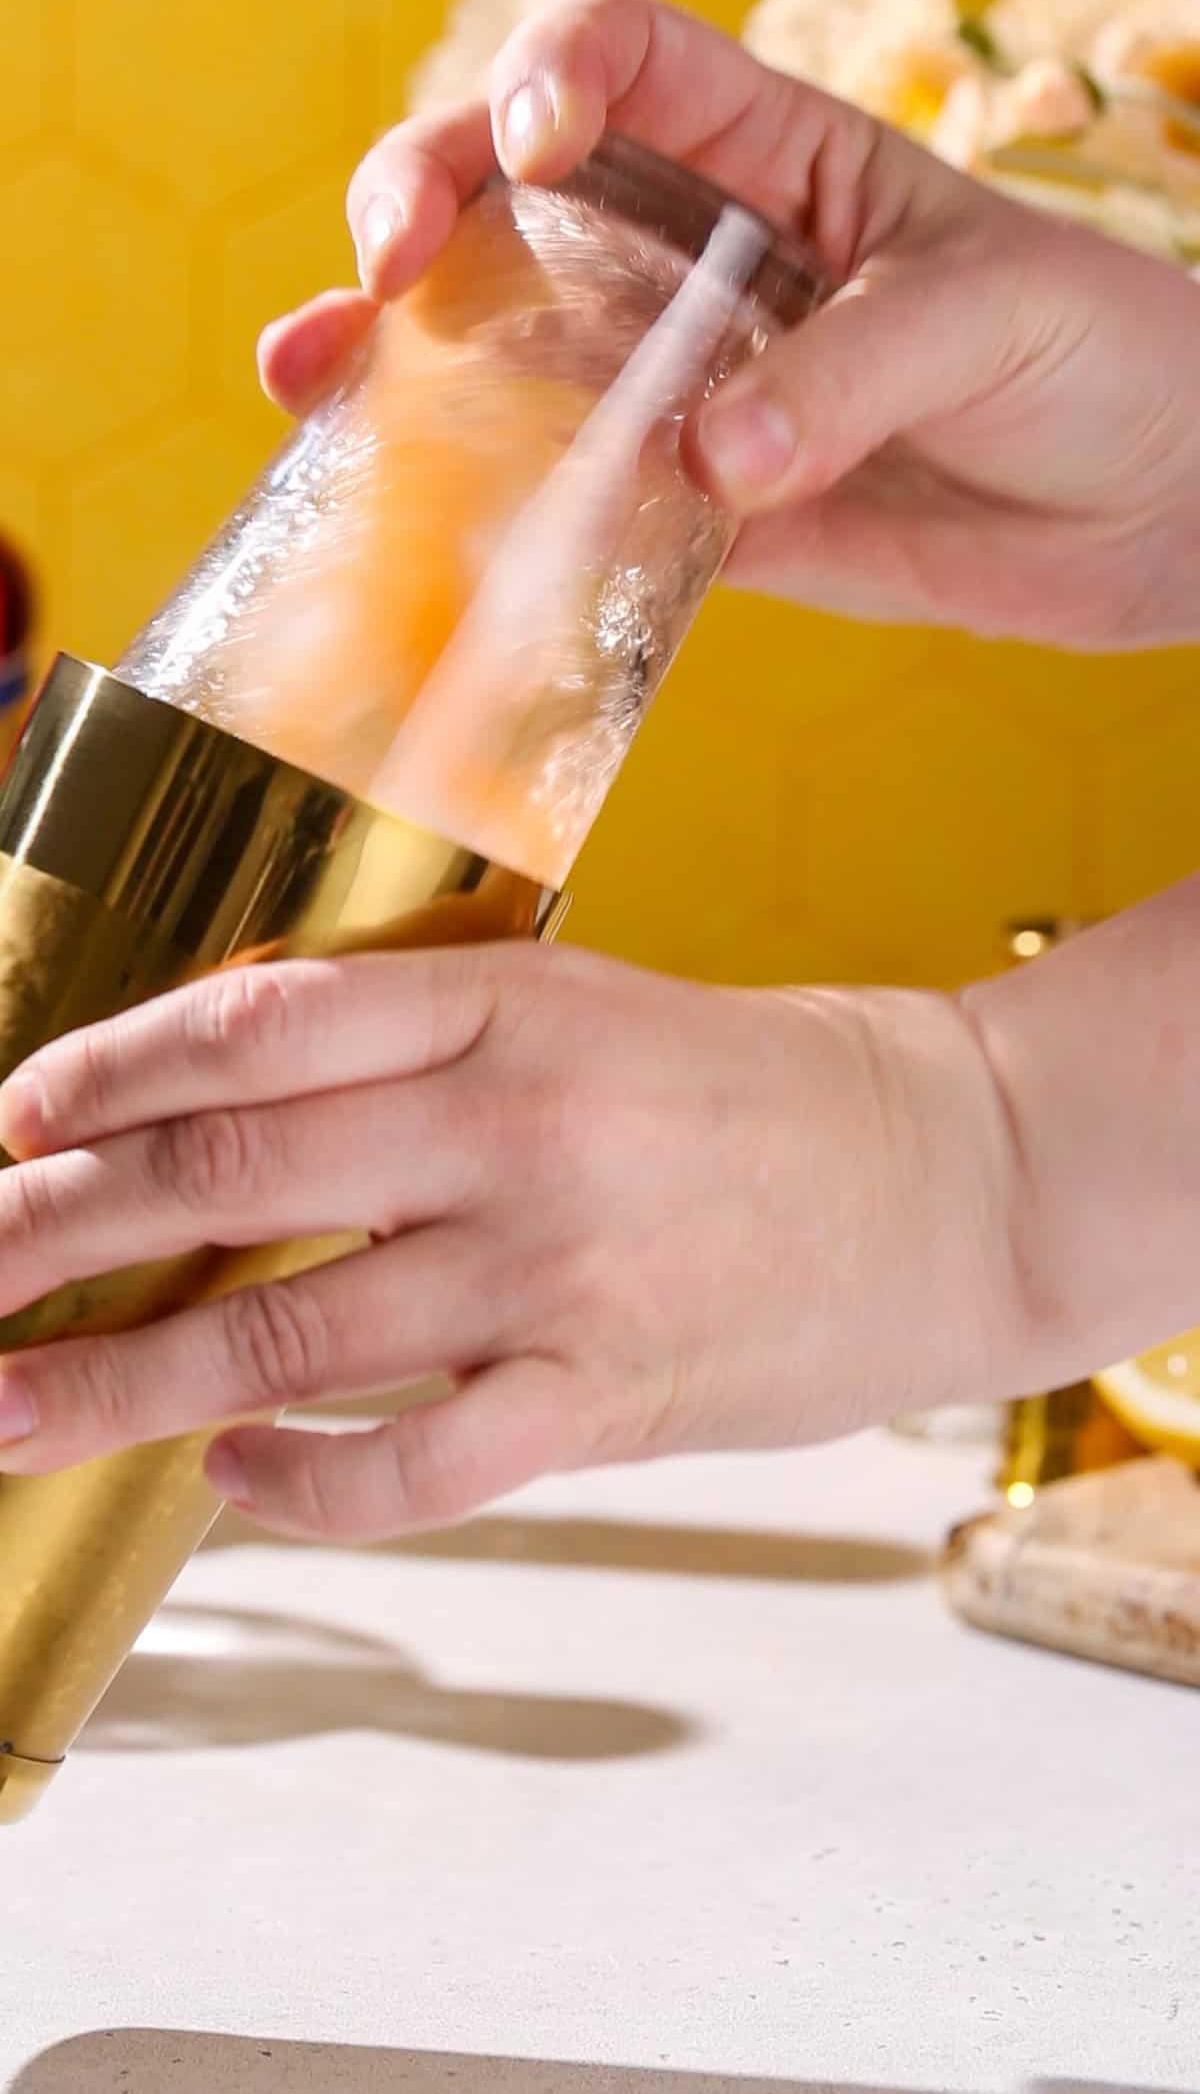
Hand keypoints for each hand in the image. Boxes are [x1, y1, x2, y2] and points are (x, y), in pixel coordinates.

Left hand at [0, 945, 1021, 1540]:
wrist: (947, 1176)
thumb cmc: (744, 1091)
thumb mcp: (582, 1012)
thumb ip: (424, 1053)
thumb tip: (228, 1118)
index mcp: (507, 1004)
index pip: (257, 1024)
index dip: (109, 1072)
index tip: (12, 1114)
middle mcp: (518, 1129)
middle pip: (231, 1177)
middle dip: (56, 1231)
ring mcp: (561, 1271)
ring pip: (283, 1337)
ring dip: (118, 1384)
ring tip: (5, 1411)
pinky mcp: (611, 1396)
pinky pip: (414, 1465)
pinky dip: (302, 1486)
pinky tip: (230, 1482)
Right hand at [260, 0, 1199, 652]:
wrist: (1165, 513)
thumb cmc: (1109, 359)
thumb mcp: (995, 316)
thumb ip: (854, 371)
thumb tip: (711, 458)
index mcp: (779, 158)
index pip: (626, 67)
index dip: (553, 81)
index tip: (531, 152)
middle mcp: (709, 264)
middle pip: (521, 204)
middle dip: (425, 215)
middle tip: (378, 278)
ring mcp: (695, 391)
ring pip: (524, 359)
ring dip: (409, 370)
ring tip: (310, 390)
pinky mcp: (710, 517)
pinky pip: (590, 509)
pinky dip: (509, 519)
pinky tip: (425, 526)